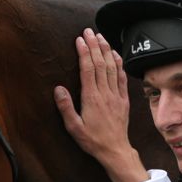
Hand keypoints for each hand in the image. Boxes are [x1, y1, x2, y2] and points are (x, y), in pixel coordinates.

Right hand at [54, 29, 148, 181]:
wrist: (115, 150)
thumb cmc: (92, 140)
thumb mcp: (73, 127)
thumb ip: (65, 107)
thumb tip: (58, 88)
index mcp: (91, 98)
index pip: (87, 69)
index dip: (84, 52)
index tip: (80, 39)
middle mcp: (105, 93)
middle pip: (100, 63)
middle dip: (94, 45)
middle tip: (89, 31)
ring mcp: (116, 95)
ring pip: (111, 67)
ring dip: (106, 50)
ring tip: (101, 36)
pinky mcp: (123, 99)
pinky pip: (121, 77)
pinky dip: (118, 63)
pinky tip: (115, 54)